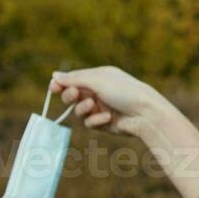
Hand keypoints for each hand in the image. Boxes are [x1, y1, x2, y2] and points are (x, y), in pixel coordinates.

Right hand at [48, 66, 180, 140]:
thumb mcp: (98, 80)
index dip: (61, 84)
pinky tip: (108, 118)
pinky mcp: (103, 123)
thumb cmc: (124, 91)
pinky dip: (96, 120)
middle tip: (74, 95)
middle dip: (70, 96)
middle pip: (72, 95)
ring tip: (93, 105)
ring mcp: (101, 108)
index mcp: (98, 77)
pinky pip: (89, 122)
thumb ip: (75, 79)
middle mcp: (98, 92)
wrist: (145, 113)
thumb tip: (54, 75)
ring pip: (78, 111)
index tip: (53, 87)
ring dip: (83, 108)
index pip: (73, 79)